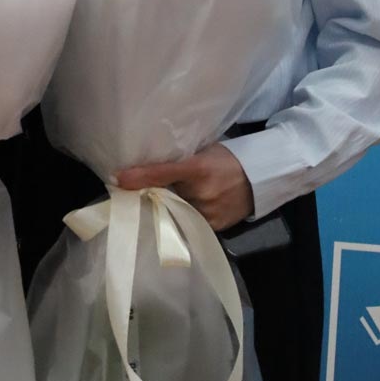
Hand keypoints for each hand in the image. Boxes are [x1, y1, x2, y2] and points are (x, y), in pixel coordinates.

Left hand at [114, 143, 253, 231]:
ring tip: (157, 208)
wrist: (262, 177)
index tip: (117, 179)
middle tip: (133, 196)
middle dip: (151, 197)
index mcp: (198, 166)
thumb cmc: (227, 160)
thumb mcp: (202, 152)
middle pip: (165, 198)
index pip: (162, 172)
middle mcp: (202, 192)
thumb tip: (141, 168)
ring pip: (176, 214)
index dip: (139, 176)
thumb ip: (175, 161)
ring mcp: (209, 213)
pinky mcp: (215, 228)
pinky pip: (189, 227)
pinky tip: (179, 218)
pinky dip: (182, 222)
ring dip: (166, 212)